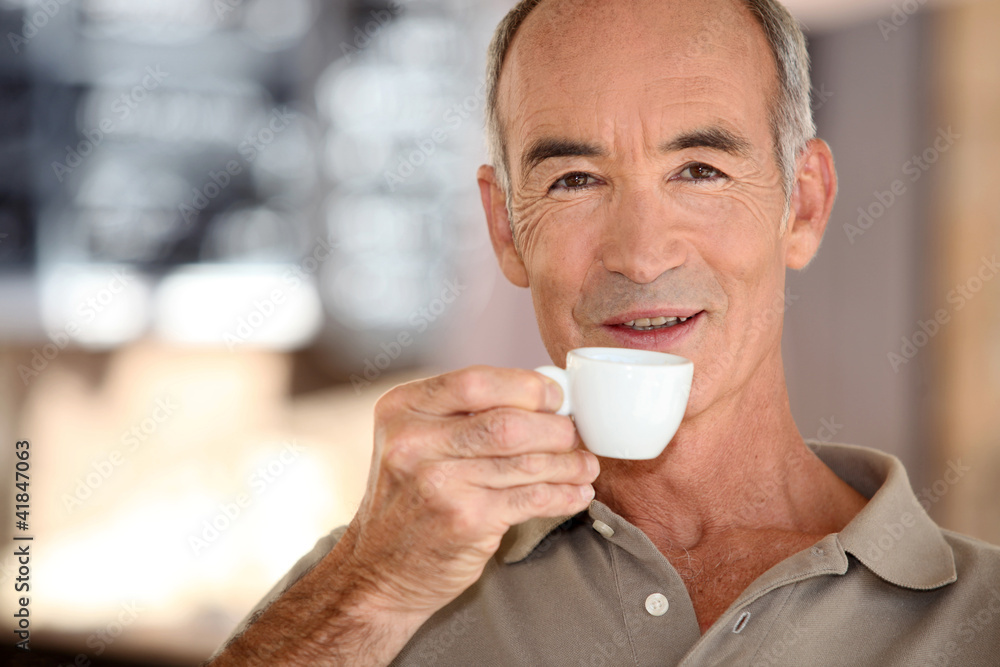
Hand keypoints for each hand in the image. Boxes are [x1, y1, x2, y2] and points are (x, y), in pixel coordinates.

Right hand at [209, 365, 597, 665]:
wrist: (378, 571)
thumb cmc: (409, 498)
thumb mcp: (413, 440)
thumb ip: (461, 413)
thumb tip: (543, 395)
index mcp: (402, 409)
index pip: (474, 381)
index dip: (526, 386)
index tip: (555, 397)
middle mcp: (414, 443)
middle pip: (508, 423)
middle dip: (555, 428)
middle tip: (577, 434)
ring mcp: (439, 484)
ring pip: (526, 462)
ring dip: (568, 463)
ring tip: (586, 465)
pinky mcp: (466, 521)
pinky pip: (532, 499)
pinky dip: (563, 494)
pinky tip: (577, 493)